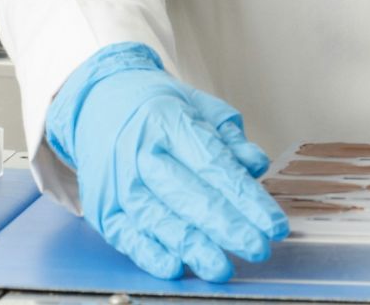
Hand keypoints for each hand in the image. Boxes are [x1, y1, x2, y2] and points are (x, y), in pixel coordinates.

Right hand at [47, 43, 286, 282]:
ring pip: (158, 219)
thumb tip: (256, 166)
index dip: (247, 199)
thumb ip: (229, 138)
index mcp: (168, 120)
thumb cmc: (154, 108)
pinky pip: (126, 235)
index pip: (214, 165)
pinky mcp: (102, 206)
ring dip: (193, 247)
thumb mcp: (196, 106)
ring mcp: (118, 180)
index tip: (273, 224)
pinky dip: (149, 253)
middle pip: (189, 195)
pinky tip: (175, 266)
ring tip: (222, 268)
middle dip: (227, 227)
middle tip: (257, 249)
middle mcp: (140, 151)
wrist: (97, 102)